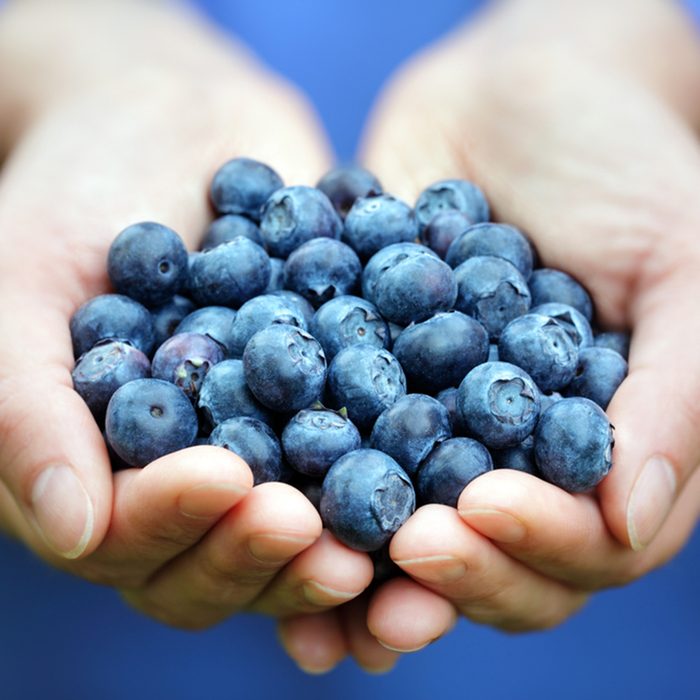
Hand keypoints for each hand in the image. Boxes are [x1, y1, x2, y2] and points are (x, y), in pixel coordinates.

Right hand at [0, 0, 374, 633]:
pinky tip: (445, 470)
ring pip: (296, 533)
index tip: (226, 480)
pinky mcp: (329, 410)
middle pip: (217, 560)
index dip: (173, 519)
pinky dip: (401, 472)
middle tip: (313, 530)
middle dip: (262, 552)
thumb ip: (25, 406)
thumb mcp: (21, 279)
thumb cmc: (75, 193)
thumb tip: (73, 533)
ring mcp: (262, 451)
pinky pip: (367, 455)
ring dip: (338, 542)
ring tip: (387, 531)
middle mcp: (182, 482)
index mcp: (98, 472)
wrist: (170, 125)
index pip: (126, 537)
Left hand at [277, 0, 699, 671]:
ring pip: (409, 531)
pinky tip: (262, 507)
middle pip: (498, 560)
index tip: (475, 510)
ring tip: (316, 573)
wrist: (513, 97)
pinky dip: (302, 489)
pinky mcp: (369, 393)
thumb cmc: (622, 163)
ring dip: (366, 570)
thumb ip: (676, 391)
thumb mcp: (683, 261)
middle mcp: (524, 461)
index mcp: (610, 450)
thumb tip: (629, 516)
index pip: (592, 543)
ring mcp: (442, 433)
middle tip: (399, 553)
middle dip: (452, 572)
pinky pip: (335, 455)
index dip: (540, 542)